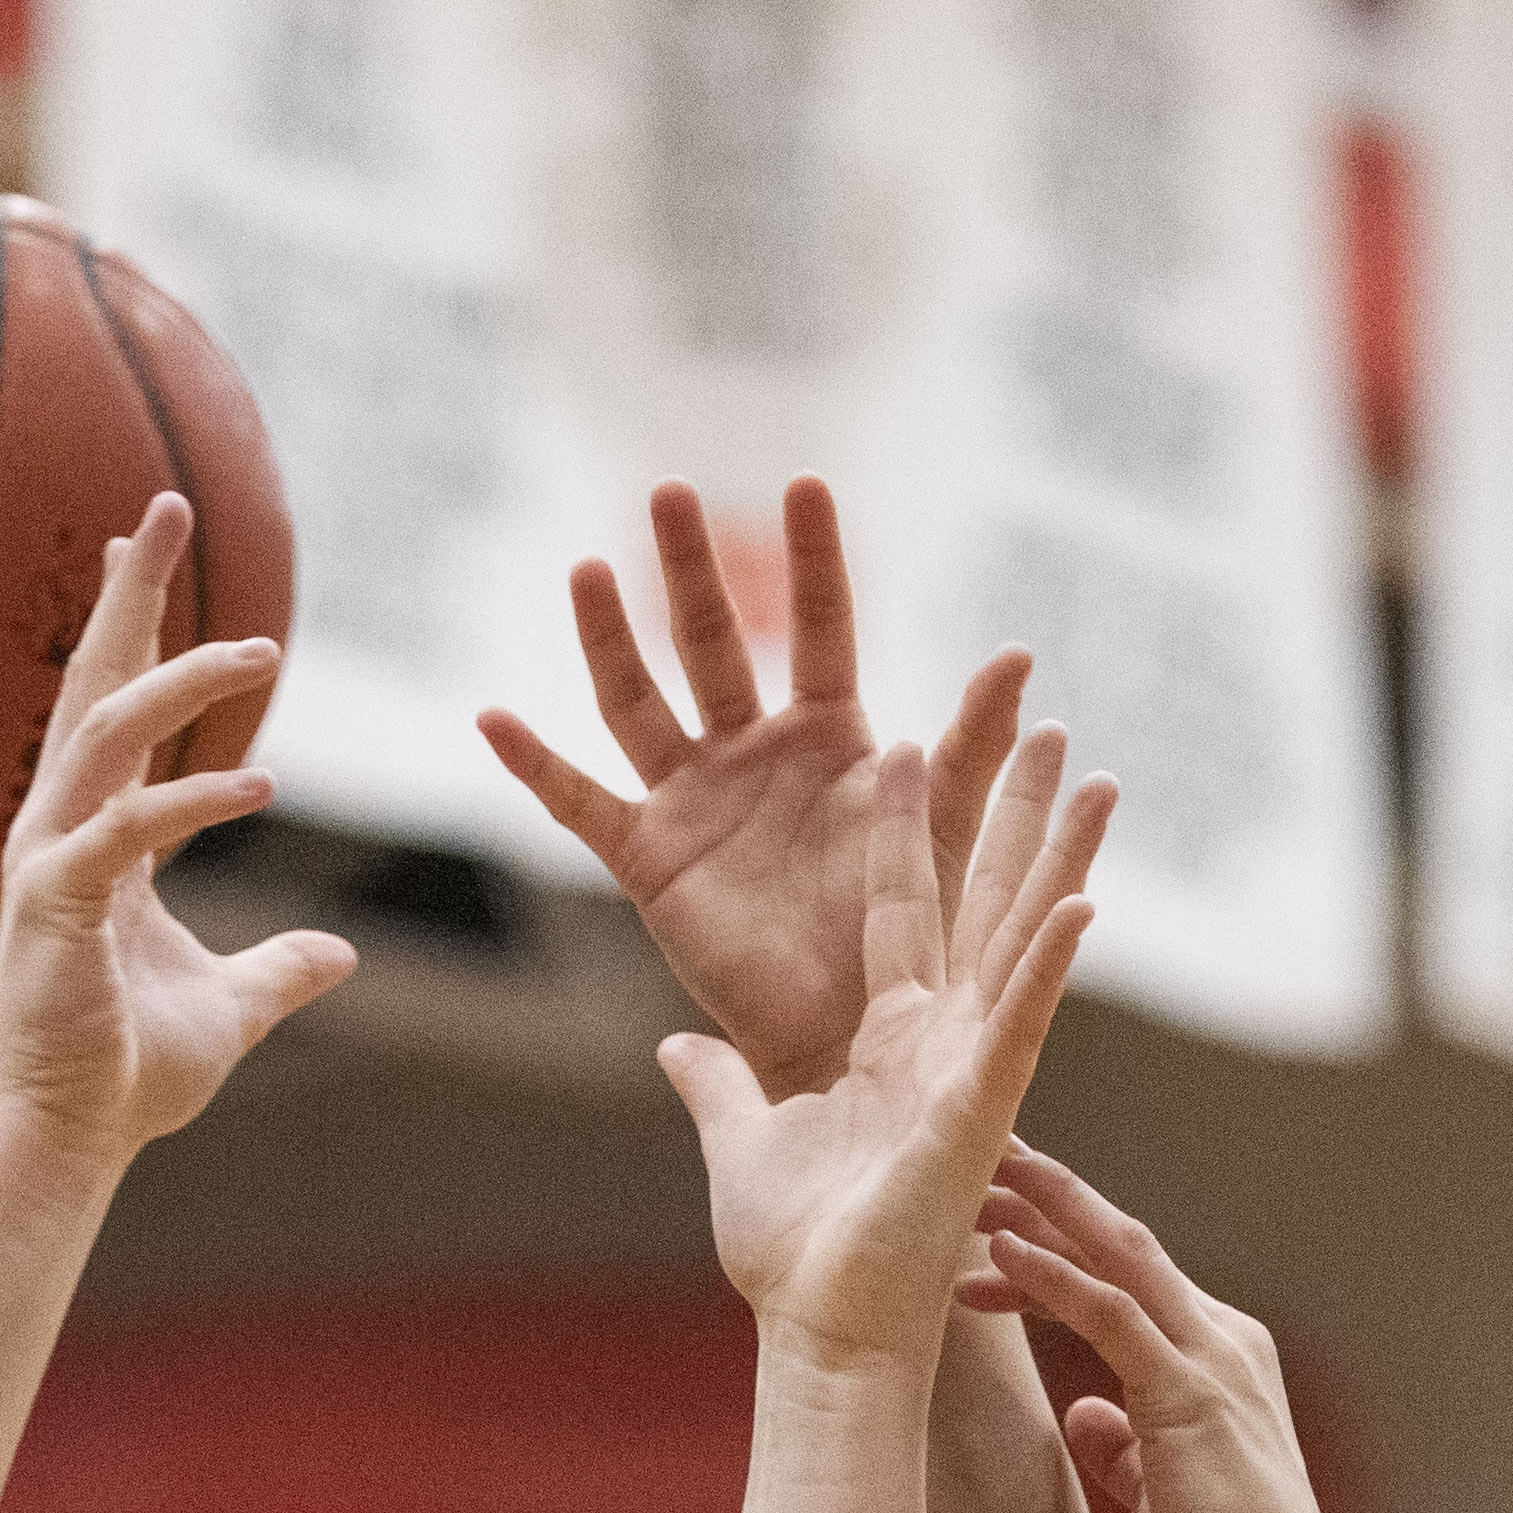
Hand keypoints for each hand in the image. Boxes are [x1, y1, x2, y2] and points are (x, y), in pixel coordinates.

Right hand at [0, 497, 353, 1152]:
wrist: (66, 1143)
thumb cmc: (125, 1079)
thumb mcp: (230, 1008)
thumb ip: (280, 971)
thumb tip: (340, 953)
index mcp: (94, 837)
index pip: (114, 707)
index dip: (132, 624)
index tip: (143, 545)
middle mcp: (60, 829)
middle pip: (95, 682)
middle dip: (130, 592)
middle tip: (166, 504)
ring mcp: (50, 861)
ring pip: (108, 735)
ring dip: (181, 681)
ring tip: (261, 647)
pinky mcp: (57, 905)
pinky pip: (131, 831)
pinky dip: (194, 800)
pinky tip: (262, 782)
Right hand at [483, 478, 1030, 1094]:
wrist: (849, 1031)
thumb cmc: (906, 932)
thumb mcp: (940, 828)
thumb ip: (971, 744)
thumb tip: (1019, 654)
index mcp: (830, 735)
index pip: (822, 626)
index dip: (817, 558)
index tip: (808, 481)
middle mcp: (752, 752)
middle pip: (714, 642)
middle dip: (690, 570)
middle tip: (670, 491)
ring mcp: (694, 800)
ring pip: (639, 702)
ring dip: (608, 637)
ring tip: (585, 567)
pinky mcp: (650, 860)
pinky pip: (582, 803)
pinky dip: (536, 765)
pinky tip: (493, 718)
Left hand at [666, 731, 1110, 1373]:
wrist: (821, 1329)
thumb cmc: (793, 1256)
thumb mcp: (740, 1140)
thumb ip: (718, 1085)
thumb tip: (676, 1048)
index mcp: (888, 1041)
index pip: (901, 908)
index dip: (904, 827)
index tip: (908, 746)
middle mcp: (942, 1042)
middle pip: (983, 901)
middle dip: (1014, 815)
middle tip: (1046, 731)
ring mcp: (971, 1069)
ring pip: (1023, 940)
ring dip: (1058, 858)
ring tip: (1094, 777)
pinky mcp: (983, 1106)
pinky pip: (1022, 1019)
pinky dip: (1048, 961)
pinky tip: (1084, 897)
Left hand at [983, 1147, 1357, 1512]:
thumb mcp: (1162, 1492)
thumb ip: (1124, 1445)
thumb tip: (1083, 1416)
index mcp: (1217, 1357)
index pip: (1129, 1278)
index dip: (1063, 1243)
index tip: (999, 1219)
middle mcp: (1221, 1338)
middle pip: (1122, 1243)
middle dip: (1048, 1197)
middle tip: (980, 1155)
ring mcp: (1210, 1358)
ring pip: (1116, 1255)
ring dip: (1040, 1214)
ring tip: (973, 1178)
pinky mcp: (1188, 1393)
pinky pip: (1111, 1314)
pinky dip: (1054, 1279)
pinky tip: (1000, 1254)